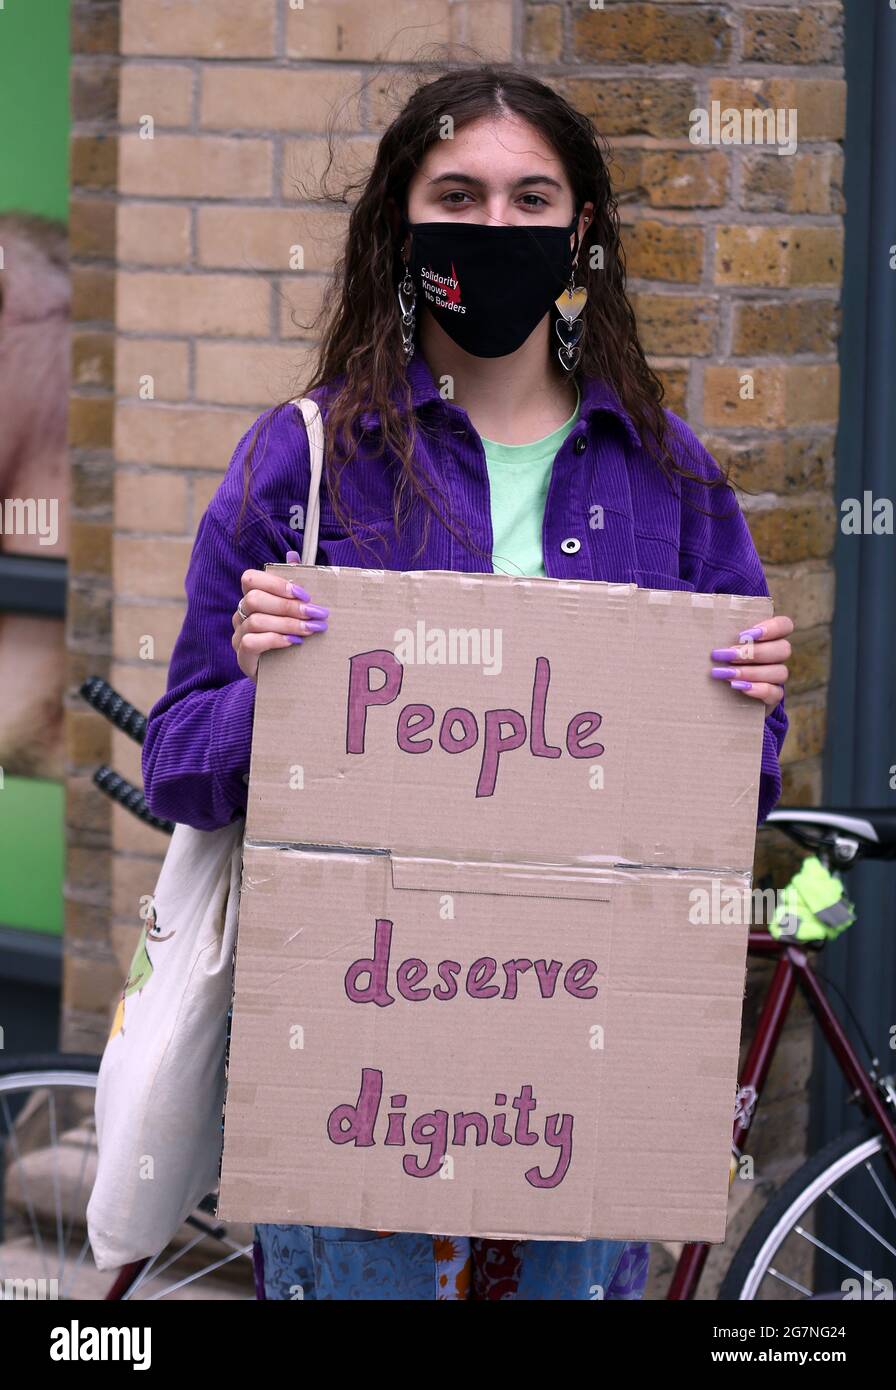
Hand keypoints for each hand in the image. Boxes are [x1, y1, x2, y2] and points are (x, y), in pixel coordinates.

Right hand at [232, 552, 328, 682]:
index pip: (250, 579)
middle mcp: (240, 614)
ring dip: (288, 623)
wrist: (287, 674)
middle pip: (254, 599)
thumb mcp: (296, 610)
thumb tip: (293, 555)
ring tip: (311, 629)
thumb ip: (293, 585)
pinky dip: (275, 640)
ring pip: (256, 621)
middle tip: (316, 614)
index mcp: (252, 598)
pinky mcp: (242, 657)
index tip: (305, 594)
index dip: (276, 583)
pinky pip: (251, 642)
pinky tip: (294, 643)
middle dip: (289, 606)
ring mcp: (238, 635)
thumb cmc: (291, 636)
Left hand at [710, 614, 792, 710]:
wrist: (713, 693)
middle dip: (753, 652)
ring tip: (725, 674)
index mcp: (768, 637)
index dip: (772, 628)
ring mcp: (776, 677)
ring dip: (751, 671)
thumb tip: (696, 611)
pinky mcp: (772, 697)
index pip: (784, 625)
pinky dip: (758, 689)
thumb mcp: (715, 640)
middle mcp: (776, 655)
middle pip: (782, 649)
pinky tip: (740, 687)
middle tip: (726, 654)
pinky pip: (775, 693)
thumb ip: (714, 627)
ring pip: (779, 671)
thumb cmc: (714, 658)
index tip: (746, 634)